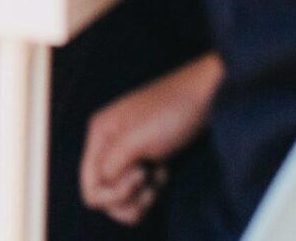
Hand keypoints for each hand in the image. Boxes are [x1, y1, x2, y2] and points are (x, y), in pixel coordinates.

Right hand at [81, 55, 222, 226]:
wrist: (205, 97)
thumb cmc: (171, 113)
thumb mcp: (136, 139)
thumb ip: (111, 165)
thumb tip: (101, 186)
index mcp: (100, 136)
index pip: (90, 187)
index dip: (112, 195)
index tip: (139, 177)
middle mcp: (108, 146)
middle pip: (104, 195)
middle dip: (128, 199)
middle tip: (150, 181)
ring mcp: (127, 154)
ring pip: (122, 197)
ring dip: (141, 197)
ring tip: (159, 177)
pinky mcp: (145, 161)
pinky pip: (139, 190)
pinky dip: (151, 190)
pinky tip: (164, 172)